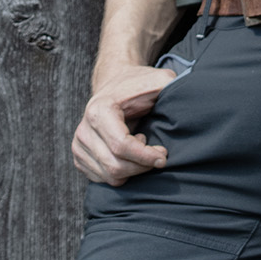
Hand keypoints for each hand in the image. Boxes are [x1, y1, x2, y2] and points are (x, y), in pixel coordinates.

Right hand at [71, 61, 179, 183]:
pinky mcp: (79, 156)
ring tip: (141, 150)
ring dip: (132, 169)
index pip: (121, 146)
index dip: (146, 157)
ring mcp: (78, 144)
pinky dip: (122, 174)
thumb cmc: (138, 86)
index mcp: (99, 110)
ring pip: (110, 176)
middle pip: (116, 166)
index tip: (163, 155)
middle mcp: (84, 129)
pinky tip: (128, 155)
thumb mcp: (158, 80)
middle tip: (157, 155)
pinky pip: (103, 179)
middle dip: (142, 166)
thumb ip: (170, 87)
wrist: (115, 85)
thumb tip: (182, 98)